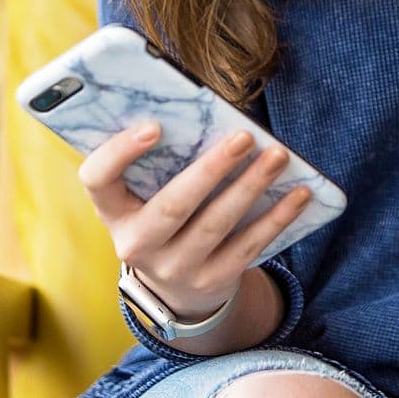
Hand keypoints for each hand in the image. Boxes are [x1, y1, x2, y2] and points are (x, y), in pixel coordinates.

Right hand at [78, 125, 311, 320]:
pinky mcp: (212, 281)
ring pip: (217, 225)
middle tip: (245, 136)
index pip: (98, 180)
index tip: (154, 126)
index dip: (121, 153)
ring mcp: (174, 268)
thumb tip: (207, 110)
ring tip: (278, 155)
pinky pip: (249, 246)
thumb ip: (161, 160)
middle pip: (173, 206)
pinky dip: (277, 217)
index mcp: (113, 211)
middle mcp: (137, 245)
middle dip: (212, 169)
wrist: (176, 286)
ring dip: (251, 186)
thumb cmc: (162, 213)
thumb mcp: (145, 192)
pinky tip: (300, 193)